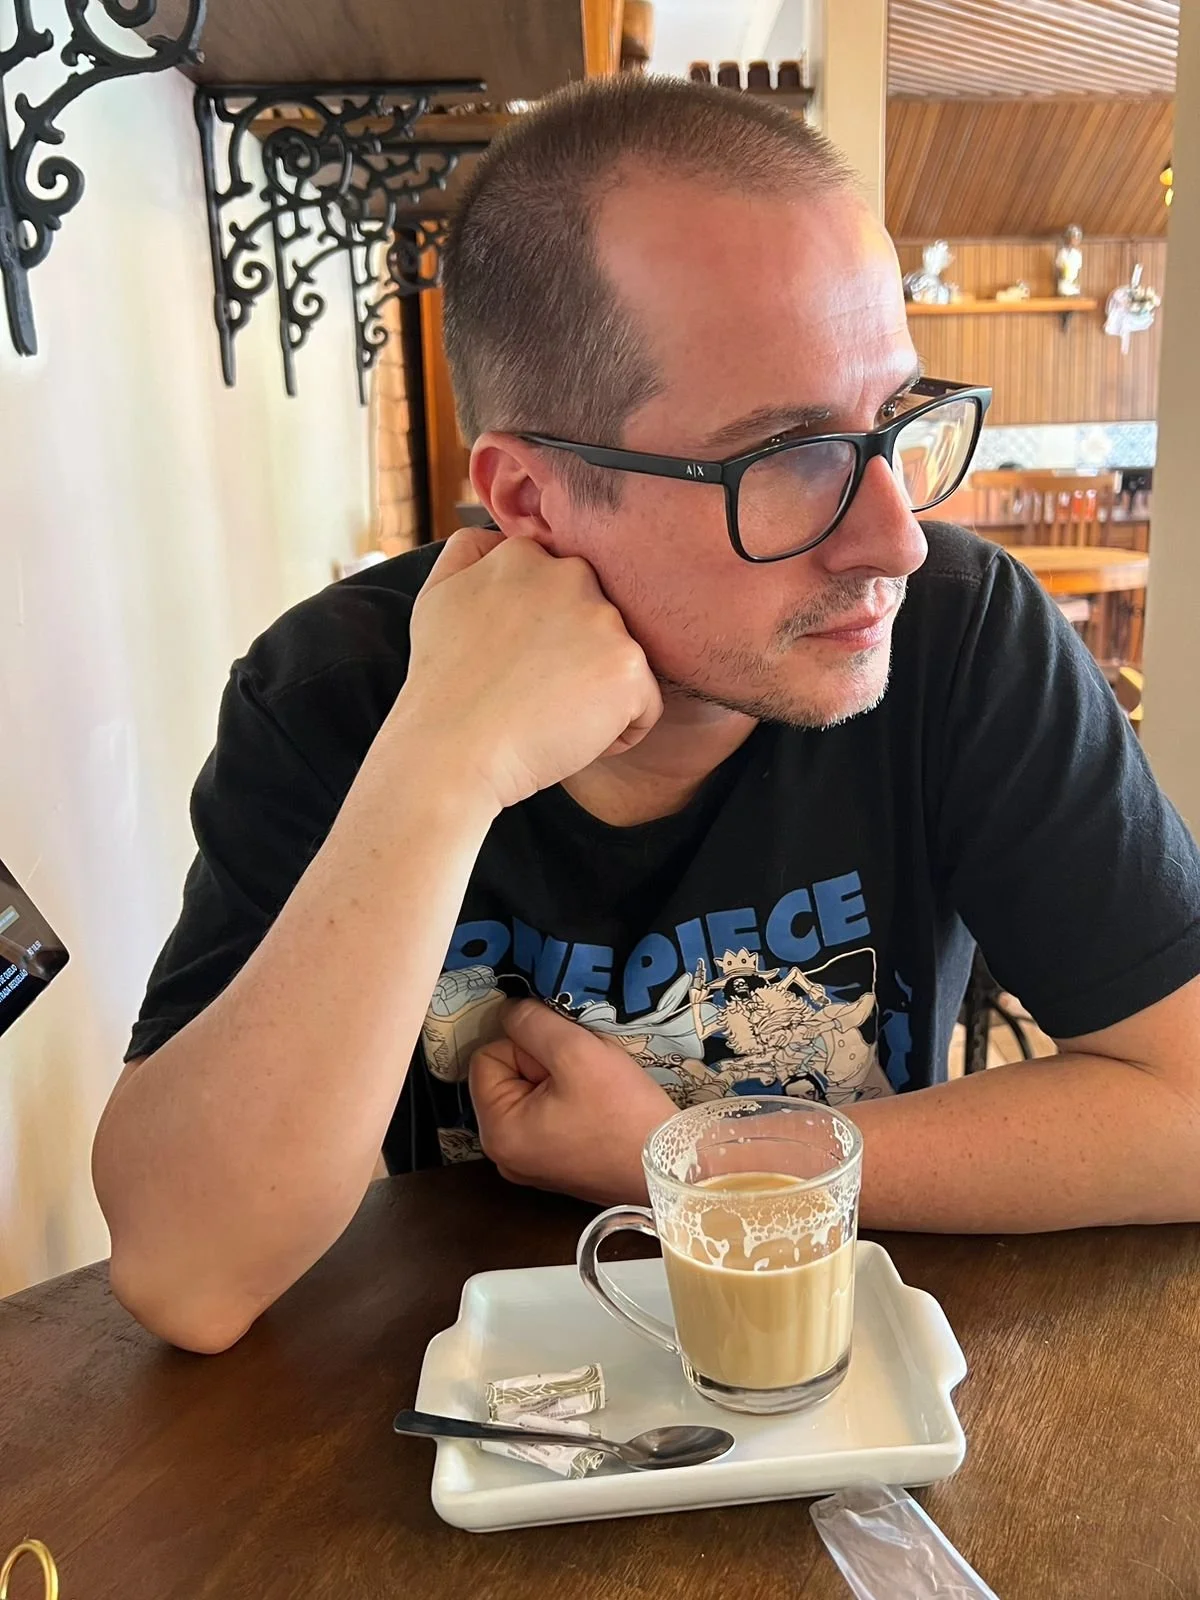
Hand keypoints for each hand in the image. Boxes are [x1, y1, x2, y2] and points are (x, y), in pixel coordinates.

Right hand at [393, 529, 662, 811]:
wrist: (453, 750)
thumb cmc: (442, 686)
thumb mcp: (437, 595)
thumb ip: (471, 551)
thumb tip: (502, 537)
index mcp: (527, 555)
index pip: (564, 593)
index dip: (543, 637)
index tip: (512, 664)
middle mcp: (572, 575)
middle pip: (598, 625)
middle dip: (576, 658)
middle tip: (529, 691)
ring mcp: (605, 620)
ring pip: (620, 664)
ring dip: (595, 693)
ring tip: (546, 714)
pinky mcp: (629, 668)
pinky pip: (644, 707)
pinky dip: (615, 731)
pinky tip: (569, 735)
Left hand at [469, 1000, 676, 1204]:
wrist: (677, 1165)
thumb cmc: (623, 1112)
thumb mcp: (576, 1051)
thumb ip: (533, 1022)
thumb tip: (509, 1010)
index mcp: (498, 1132)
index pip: (487, 1057)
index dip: (525, 1045)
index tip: (565, 1059)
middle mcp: (505, 1154)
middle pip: (508, 1076)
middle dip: (544, 1062)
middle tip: (585, 1073)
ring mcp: (531, 1163)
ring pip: (532, 1091)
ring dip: (562, 1077)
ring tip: (596, 1088)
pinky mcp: (557, 1164)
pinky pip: (549, 1113)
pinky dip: (571, 1099)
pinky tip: (600, 1104)